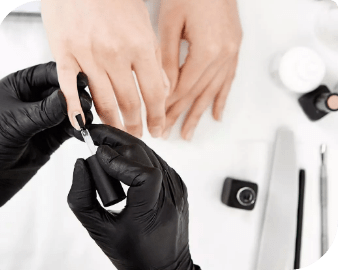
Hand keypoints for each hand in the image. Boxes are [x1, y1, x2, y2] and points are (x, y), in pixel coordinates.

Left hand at [0, 62, 91, 212]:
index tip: (81, 81)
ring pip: (70, 109)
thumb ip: (43, 111)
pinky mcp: (53, 135)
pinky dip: (79, 128)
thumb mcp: (15, 123)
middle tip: (85, 104)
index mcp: (19, 86)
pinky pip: (71, 128)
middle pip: (63, 90)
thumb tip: (67, 99)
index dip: (66, 76)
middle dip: (76, 96)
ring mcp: (45, 118)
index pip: (47, 73)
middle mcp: (34, 99)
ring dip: (80, 113)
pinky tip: (83, 130)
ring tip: (85, 119)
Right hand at [41, 0, 168, 137]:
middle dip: (136, 124)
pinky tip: (82, 125)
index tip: (157, 130)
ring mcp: (87, 55)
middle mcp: (114, 54)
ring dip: (113, 122)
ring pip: (103, 101)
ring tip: (118, 131)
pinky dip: (75, 110)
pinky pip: (69, 88)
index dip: (157, 117)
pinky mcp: (64, 54)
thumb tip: (162, 89)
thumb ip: (155, 59)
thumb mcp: (144, 25)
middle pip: (129, 102)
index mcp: (138, 46)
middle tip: (138, 134)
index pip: (153, 94)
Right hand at [68, 125, 199, 269]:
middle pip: (145, 155)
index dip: (120, 161)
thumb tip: (81, 163)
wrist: (165, 266)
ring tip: (104, 143)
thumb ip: (82, 198)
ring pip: (150, 154)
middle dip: (116, 139)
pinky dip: (136, 156)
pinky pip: (156, 161)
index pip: (144, 175)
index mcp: (151, 212)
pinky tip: (121, 157)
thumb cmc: (132, 254)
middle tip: (93, 133)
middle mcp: (169, 196)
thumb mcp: (99, 231)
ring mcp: (176, 188)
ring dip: (125, 145)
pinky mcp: (177, 184)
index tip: (97, 154)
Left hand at [159, 0, 241, 139]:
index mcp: (207, 51)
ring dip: (200, 114)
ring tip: (189, 132)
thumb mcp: (171, 22)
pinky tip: (216, 114)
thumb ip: (168, 59)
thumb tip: (164, 88)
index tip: (159, 120)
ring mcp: (231, 53)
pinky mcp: (234, 48)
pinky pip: (228, 81)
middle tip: (169, 132)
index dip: (170, 106)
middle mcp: (223, 56)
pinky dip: (221, 99)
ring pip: (213, 92)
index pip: (184, 88)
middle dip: (181, 115)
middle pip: (197, 94)